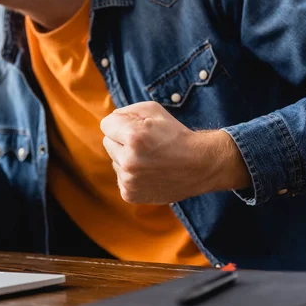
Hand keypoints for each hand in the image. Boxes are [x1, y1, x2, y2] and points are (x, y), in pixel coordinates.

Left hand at [100, 102, 250, 203]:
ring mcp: (129, 181)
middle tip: (146, 144)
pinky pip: (120, 177)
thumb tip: (108, 121)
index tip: (137, 128)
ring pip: (114, 161)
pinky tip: (149, 172)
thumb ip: (125, 112)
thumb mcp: (153, 110)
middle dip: (122, 140)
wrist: (200, 165)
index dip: (121, 124)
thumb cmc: (175, 134)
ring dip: (126, 158)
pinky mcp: (130, 194)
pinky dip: (131, 174)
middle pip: (107, 142)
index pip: (106, 124)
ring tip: (150, 159)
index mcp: (134, 137)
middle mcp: (129, 161)